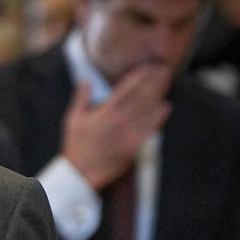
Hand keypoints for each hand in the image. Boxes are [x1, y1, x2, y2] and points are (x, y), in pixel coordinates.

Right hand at [59, 65, 171, 189]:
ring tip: (166, 81)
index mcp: (105, 111)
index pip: (127, 87)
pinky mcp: (135, 145)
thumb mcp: (72, 118)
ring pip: (149, 108)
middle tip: (164, 69)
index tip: (148, 66)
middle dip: (154, 80)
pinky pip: (150, 127)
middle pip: (142, 95)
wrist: (81, 173)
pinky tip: (165, 106)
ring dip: (159, 93)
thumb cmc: (76, 146)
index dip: (140, 75)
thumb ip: (81, 97)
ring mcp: (129, 132)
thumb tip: (86, 80)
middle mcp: (120, 119)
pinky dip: (159, 116)